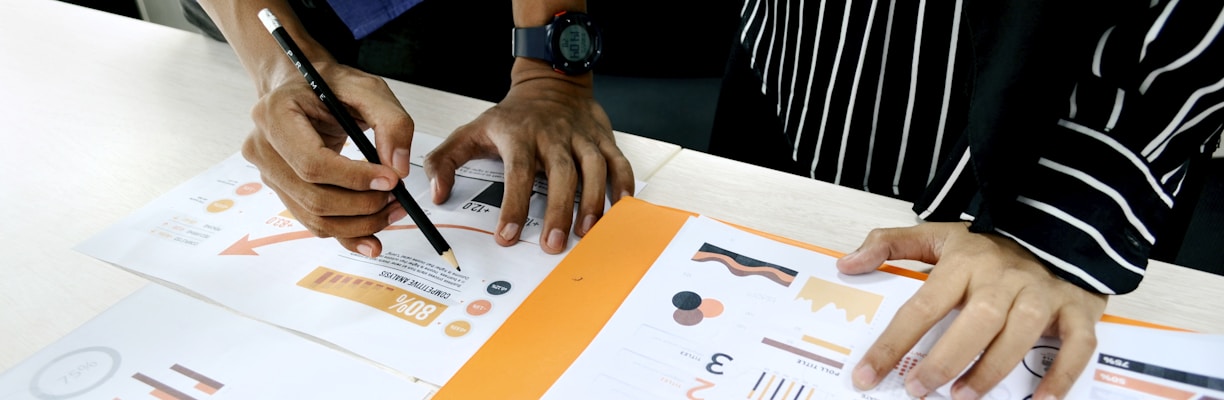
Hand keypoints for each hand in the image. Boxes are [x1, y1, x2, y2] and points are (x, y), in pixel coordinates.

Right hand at [243, 61, 415, 257]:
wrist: (304, 89)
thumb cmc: (332, 86)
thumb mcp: (369, 89)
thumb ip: (392, 122)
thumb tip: (397, 168)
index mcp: (275, 115)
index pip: (312, 162)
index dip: (354, 178)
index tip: (390, 180)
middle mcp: (263, 148)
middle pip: (314, 197)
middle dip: (362, 205)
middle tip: (397, 197)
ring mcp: (269, 174)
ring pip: (314, 217)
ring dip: (359, 223)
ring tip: (392, 210)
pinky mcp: (283, 191)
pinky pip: (314, 223)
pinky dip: (346, 234)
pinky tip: (372, 239)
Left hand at [424, 65, 634, 254]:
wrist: (549, 82)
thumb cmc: (511, 117)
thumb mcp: (471, 132)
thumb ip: (445, 162)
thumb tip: (437, 194)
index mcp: (519, 135)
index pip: (516, 172)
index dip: (513, 206)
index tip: (508, 236)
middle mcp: (552, 134)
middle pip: (560, 173)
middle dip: (558, 210)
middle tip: (553, 244)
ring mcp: (580, 135)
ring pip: (593, 166)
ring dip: (592, 201)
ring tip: (587, 232)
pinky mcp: (602, 137)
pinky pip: (618, 160)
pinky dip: (623, 184)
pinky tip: (620, 208)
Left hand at [837, 222, 1106, 399]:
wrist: (1056, 225)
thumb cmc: (990, 244)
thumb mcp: (937, 235)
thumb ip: (889, 244)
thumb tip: (847, 264)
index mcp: (965, 262)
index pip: (922, 306)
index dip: (892, 343)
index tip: (867, 374)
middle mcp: (1004, 278)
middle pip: (975, 321)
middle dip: (945, 360)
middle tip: (918, 389)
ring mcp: (1043, 293)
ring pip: (1020, 333)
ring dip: (992, 369)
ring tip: (962, 397)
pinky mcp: (1078, 308)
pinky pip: (1076, 345)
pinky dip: (1062, 375)